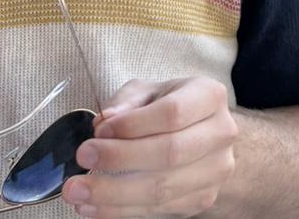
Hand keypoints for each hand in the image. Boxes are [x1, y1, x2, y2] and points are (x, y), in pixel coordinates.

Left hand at [65, 76, 237, 218]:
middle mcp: (220, 134)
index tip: (98, 132)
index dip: (133, 125)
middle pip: (169, 153)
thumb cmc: (170, 107)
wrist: (202, 135)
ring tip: (78, 192)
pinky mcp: (201, 200)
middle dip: (119, 159)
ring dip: (114, 194)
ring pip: (162, 189)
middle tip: (82, 159)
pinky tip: (94, 207)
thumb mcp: (149, 91)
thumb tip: (104, 122)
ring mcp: (215, 172)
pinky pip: (158, 211)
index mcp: (209, 96)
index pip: (172, 113)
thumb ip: (126, 101)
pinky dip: (120, 212)